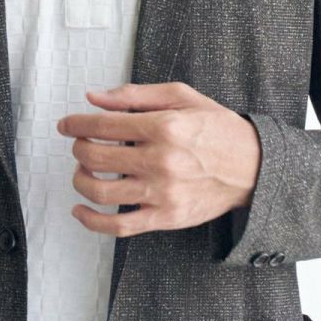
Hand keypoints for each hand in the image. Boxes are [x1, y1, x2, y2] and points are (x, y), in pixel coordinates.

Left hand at [55, 81, 260, 237]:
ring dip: (80, 180)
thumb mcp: (182, 97)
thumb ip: (135, 95)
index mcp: (163, 127)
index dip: (76, 124)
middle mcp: (160, 161)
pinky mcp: (165, 217)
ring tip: (83, 171)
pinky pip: (118, 225)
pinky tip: (80, 209)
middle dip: (78, 148)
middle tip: (80, 145)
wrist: (254, 167)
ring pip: (100, 191)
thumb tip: (94, 97)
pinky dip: (91, 220)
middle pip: (95, 157)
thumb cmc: (218, 129)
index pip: (102, 125)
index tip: (66, 125)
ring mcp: (162, 193)